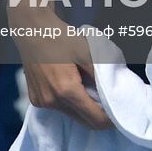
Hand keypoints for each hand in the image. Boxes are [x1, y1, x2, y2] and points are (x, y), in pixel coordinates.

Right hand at [14, 11, 112, 129]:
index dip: (111, 120)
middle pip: (84, 121)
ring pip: (72, 115)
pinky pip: (59, 108)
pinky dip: (70, 103)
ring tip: (89, 90)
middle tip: (108, 102)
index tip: (120, 112)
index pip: (95, 119)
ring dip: (84, 109)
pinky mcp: (35, 99)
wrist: (31, 29)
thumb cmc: (60, 37)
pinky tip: (71, 86)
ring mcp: (42, 102)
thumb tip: (113, 97)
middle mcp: (52, 101)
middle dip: (99, 115)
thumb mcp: (86, 52)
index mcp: (66, 90)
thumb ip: (101, 77)